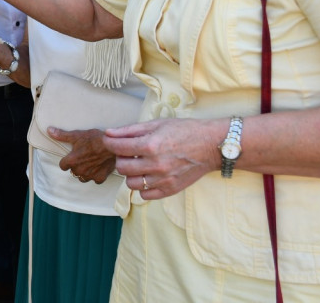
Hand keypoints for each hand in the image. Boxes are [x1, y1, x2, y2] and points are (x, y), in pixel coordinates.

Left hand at [50, 127, 117, 182]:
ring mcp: (90, 175)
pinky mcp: (100, 178)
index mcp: (72, 161)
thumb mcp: (77, 135)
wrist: (112, 145)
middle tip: (82, 158)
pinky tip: (98, 168)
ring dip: (84, 173)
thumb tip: (49, 130)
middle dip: (76, 166)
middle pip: (73, 172)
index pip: (63, 166)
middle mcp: (79, 170)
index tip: (70, 157)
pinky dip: (96, 175)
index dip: (66, 161)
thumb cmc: (94, 139)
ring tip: (89, 164)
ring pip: (83, 178)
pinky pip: (95, 180)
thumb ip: (62, 135)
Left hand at [103, 117, 221, 199]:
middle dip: (120, 158)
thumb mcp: (156, 124)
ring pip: (131, 183)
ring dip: (130, 174)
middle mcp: (156, 165)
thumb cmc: (183, 131)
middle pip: (122, 168)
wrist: (210, 146)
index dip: (109, 143)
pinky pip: (145, 195)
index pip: (117, 148)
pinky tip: (148, 175)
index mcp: (150, 146)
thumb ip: (129, 130)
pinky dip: (143, 186)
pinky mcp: (171, 190)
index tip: (110, 141)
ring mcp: (163, 180)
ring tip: (139, 165)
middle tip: (128, 153)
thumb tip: (108, 133)